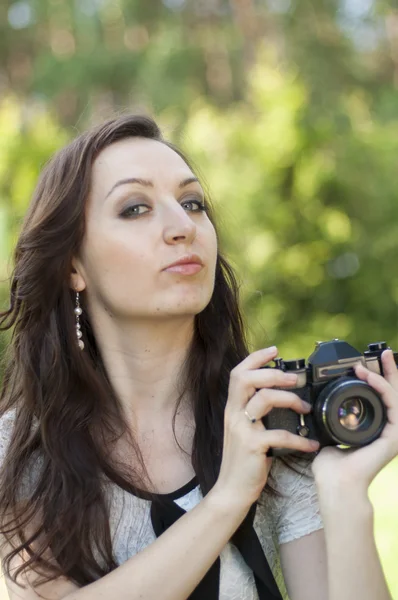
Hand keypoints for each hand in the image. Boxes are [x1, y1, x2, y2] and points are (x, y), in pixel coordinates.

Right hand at [213, 346, 319, 511]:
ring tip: (305, 407)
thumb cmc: (243, 461)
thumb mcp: (245, 431)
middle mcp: (233, 414)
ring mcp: (241, 429)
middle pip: (245, 378)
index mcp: (232, 408)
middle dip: (272, 372)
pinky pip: (279, 435)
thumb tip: (280, 396)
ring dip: (289, 398)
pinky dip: (299, 439)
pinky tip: (311, 444)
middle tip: (294, 377)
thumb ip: (256, 413)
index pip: (238, 373)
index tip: (274, 350)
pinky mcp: (252, 446)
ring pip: (263, 399)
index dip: (255, 358)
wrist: (231, 491)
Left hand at [312, 349, 397, 493]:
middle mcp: (388, 429)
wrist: (336, 484)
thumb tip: (321, 404)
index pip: (382, 398)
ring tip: (366, 366)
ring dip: (383, 377)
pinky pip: (392, 404)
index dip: (379, 378)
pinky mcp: (393, 436)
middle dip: (390, 371)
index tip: (368, 363)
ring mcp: (394, 433)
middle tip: (384, 353)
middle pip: (394, 393)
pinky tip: (370, 378)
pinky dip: (382, 388)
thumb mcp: (330, 433)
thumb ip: (332, 419)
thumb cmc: (331, 466)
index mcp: (376, 429)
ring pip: (395, 395)